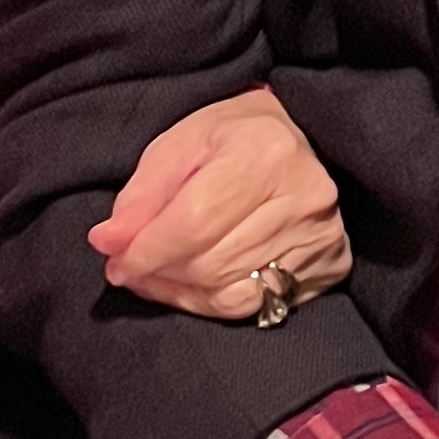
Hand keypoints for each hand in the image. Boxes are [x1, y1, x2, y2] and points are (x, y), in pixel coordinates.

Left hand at [88, 85, 351, 320]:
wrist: (300, 134)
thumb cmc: (233, 136)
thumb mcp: (178, 145)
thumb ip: (142, 195)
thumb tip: (107, 242)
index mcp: (265, 152)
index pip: (195, 222)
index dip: (148, 250)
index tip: (116, 262)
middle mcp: (304, 195)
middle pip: (212, 262)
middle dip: (160, 273)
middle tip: (130, 269)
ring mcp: (322, 233)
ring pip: (233, 291)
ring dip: (182, 292)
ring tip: (157, 277)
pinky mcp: (331, 262)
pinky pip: (259, 304)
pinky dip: (213, 302)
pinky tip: (194, 287)